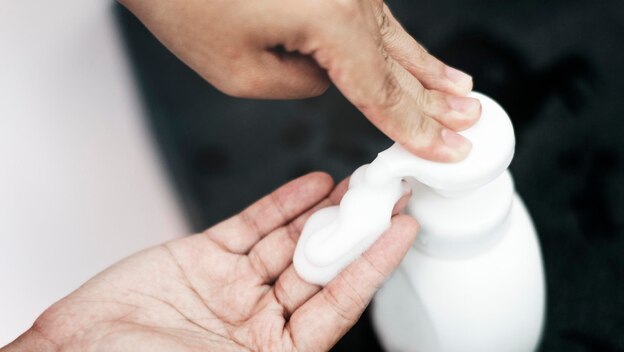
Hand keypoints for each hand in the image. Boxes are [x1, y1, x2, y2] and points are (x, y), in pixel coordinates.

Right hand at [3, 173, 416, 350]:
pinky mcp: (204, 256)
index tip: (403, 232)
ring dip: (324, 210)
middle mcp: (260, 319)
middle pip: (321, 267)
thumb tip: (319, 345)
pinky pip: (252, 225)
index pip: (340, 303)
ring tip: (356, 182)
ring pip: (291, 239)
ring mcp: (234, 285)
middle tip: (387, 195)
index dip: (374, 265)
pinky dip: (281, 203)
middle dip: (355, 230)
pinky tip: (311, 184)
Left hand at [119, 0, 480, 161]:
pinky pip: (376, 20)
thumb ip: (301, 85)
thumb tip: (327, 78)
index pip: (383, 92)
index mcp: (331, 19)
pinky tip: (416, 57)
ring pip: (396, 38)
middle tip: (469, 124)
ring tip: (460, 92)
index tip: (447, 151)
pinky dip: (399, 45)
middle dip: (435, 100)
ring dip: (427, 70)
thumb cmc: (184, 0)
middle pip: (401, 63)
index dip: (417, 128)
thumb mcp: (240, 72)